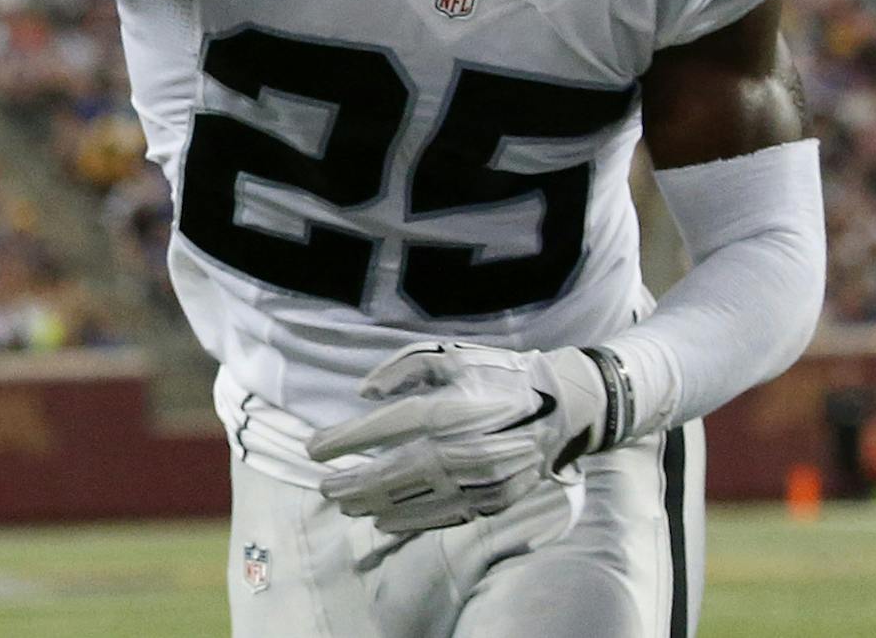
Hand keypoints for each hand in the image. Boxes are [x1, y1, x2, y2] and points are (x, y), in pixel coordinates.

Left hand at [305, 342, 606, 534]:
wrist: (562, 407)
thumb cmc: (496, 374)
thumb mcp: (447, 355)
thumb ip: (401, 368)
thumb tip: (363, 393)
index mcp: (449, 408)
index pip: (384, 428)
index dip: (344, 439)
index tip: (313, 448)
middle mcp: (463, 448)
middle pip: (394, 474)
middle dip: (353, 484)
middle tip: (324, 488)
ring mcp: (480, 480)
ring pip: (415, 502)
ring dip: (374, 505)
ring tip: (346, 504)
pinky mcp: (494, 500)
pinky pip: (444, 516)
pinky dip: (411, 521)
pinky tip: (384, 521)